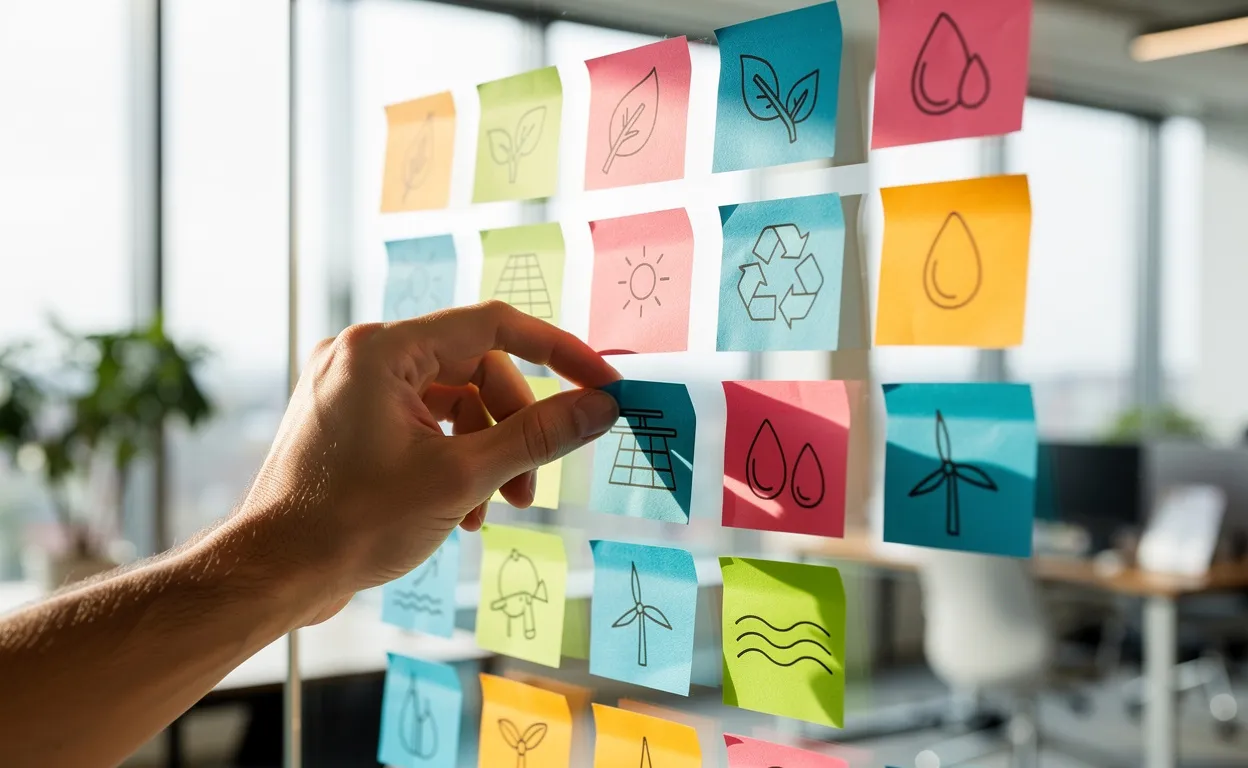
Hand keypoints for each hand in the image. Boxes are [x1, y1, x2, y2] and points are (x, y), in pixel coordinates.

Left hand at [226, 301, 620, 625]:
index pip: (494, 326)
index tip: (602, 383)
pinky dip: (450, 458)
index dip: (558, 353)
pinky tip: (459, 512)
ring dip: (484, 452)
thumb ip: (538, 436)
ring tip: (493, 509)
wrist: (274, 574)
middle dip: (513, 428)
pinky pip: (421, 421)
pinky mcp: (348, 419)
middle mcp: (363, 355)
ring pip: (451, 401)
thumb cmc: (350, 524)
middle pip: (475, 370)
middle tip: (530, 486)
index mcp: (383, 349)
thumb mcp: (461, 478)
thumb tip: (600, 406)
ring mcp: (351, 386)